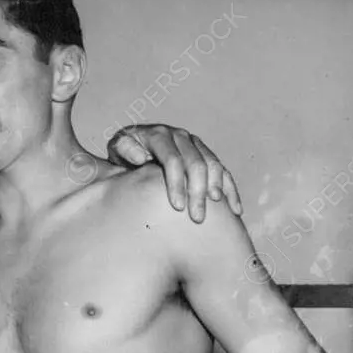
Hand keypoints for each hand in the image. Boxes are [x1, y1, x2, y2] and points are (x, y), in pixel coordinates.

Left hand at [107, 124, 242, 222]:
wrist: (133, 147)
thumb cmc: (123, 152)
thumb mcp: (117, 148)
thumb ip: (125, 150)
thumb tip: (142, 158)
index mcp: (158, 135)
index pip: (172, 159)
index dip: (176, 183)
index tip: (177, 207)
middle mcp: (180, 137)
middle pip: (196, 164)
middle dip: (198, 191)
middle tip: (196, 217)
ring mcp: (195, 144)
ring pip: (213, 165)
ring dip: (216, 189)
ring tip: (217, 212)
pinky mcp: (205, 155)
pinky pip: (222, 170)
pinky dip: (230, 189)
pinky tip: (235, 209)